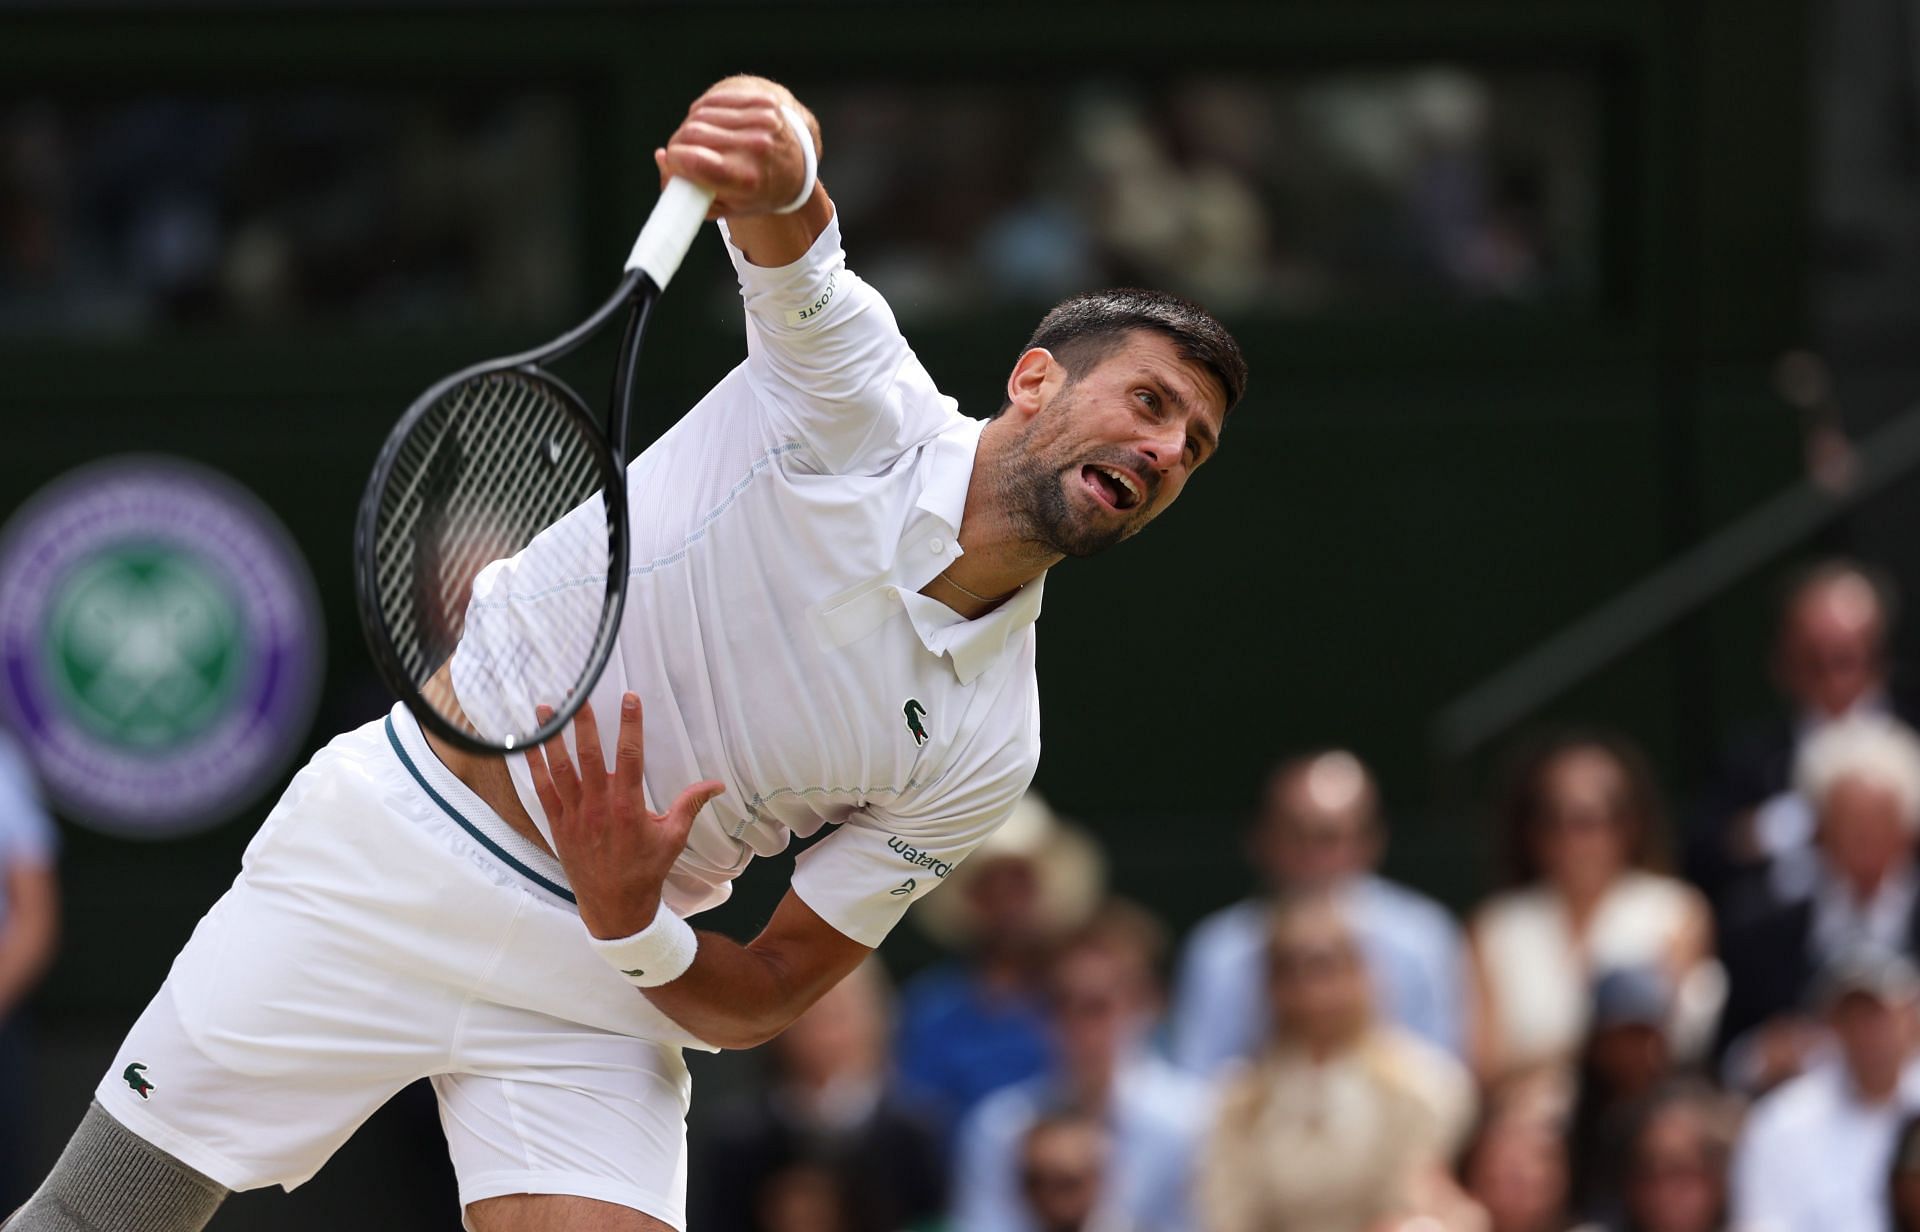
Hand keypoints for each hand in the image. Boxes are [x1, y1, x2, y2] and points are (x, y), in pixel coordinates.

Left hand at [525, 694, 724, 939]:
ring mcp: (575, 816)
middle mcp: (599, 808)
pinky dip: (534, 766)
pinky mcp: (558, 825)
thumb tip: (717, 784)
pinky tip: (528, 745)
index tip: (630, 698)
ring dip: (552, 738)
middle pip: (589, 756)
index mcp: (628, 807)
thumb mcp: (673, 838)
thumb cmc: (646, 871)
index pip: (630, 757)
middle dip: (585, 723)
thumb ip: (690, 805)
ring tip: (546, 709)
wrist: (615, 908)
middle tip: (579, 695)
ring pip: (561, 769)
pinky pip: (543, 790)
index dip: (630, 725)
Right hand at [655, 75, 820, 218]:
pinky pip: (716, 100)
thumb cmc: (755, 192)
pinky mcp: (764, 102)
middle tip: (680, 155)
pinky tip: (712, 124)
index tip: (673, 164)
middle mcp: (758, 147)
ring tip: (701, 142)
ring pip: (701, 114)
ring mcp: (763, 121)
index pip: (695, 159)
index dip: (675, 160)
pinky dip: (706, 112)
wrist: (797, 167)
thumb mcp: (724, 206)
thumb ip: (687, 190)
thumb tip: (661, 157)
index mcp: (748, 179)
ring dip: (691, 127)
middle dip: (678, 144)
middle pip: (693, 133)